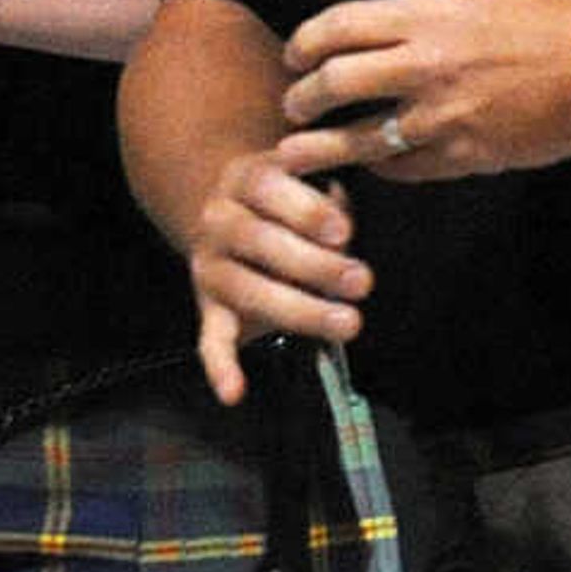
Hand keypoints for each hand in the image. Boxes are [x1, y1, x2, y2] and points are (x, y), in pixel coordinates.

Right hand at [182, 149, 369, 402]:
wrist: (227, 215)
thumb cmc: (286, 201)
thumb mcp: (304, 178)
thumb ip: (326, 197)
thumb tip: (344, 227)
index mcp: (244, 179)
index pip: (267, 188)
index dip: (304, 210)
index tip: (343, 231)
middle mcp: (218, 220)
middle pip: (259, 242)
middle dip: (314, 264)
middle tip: (362, 281)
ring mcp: (209, 266)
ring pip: (244, 289)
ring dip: (298, 310)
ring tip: (347, 323)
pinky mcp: (208, 307)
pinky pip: (210, 339)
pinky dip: (220, 367)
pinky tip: (234, 392)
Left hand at [272, 0, 570, 183]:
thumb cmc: (540, 24)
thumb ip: (417, 17)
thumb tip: (369, 33)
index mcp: (425, 18)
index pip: (338, 26)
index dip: (304, 42)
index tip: (294, 54)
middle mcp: (426, 66)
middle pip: (335, 82)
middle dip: (302, 97)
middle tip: (292, 106)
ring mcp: (444, 116)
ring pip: (360, 138)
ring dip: (321, 148)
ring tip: (296, 154)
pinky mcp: (465, 155)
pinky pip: (404, 169)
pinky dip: (381, 167)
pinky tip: (371, 164)